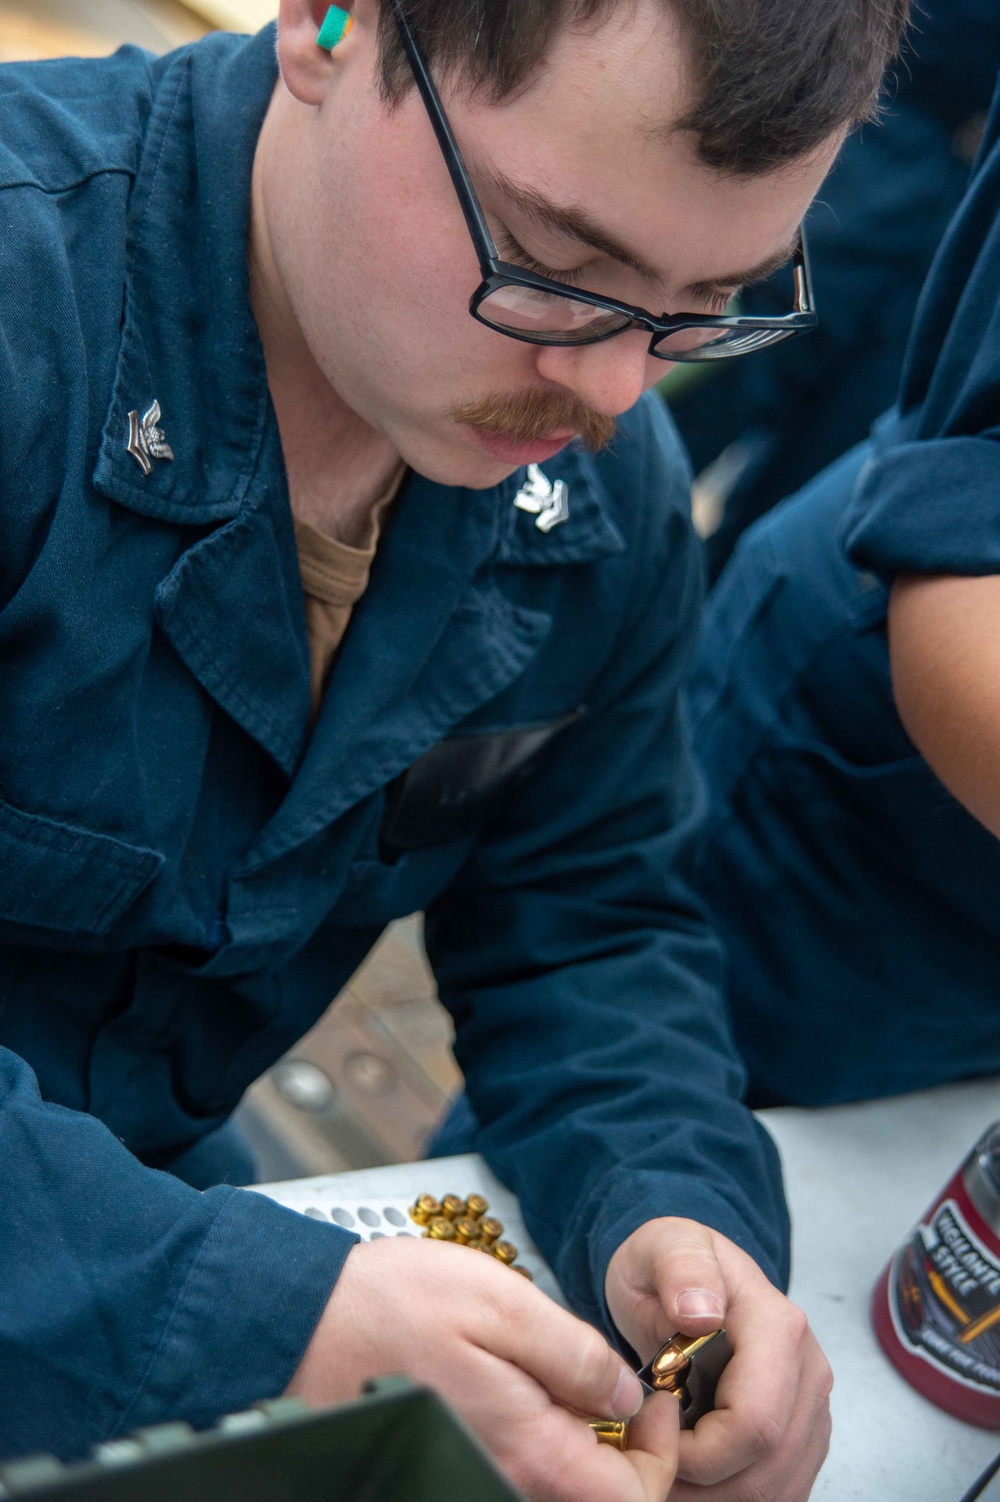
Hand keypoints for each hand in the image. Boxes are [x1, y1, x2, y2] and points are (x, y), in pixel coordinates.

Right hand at [288, 1235, 679, 1501]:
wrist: (301, 1319)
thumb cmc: (392, 1303)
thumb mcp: (501, 1302)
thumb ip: (574, 1353)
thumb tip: (627, 1395)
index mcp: (527, 1450)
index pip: (632, 1499)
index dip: (660, 1452)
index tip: (654, 1396)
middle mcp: (502, 1478)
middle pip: (596, 1497)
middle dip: (627, 1446)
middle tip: (622, 1379)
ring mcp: (474, 1472)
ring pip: (559, 1483)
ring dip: (585, 1438)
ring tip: (576, 1371)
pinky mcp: (453, 1458)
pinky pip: (520, 1465)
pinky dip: (544, 1434)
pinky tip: (531, 1381)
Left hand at [606, 1218, 832, 1500]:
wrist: (687, 1275)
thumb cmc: (668, 1265)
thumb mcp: (661, 1247)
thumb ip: (681, 1268)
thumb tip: (701, 1312)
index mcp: (778, 1327)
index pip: (755, 1422)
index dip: (701, 1452)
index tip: (655, 1437)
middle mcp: (808, 1370)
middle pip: (767, 1467)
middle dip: (703, 1484)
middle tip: (652, 1467)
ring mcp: (812, 1407)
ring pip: (775, 1489)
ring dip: (715, 1496)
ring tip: (667, 1470)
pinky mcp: (805, 1435)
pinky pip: (780, 1490)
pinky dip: (733, 1495)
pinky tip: (694, 1477)